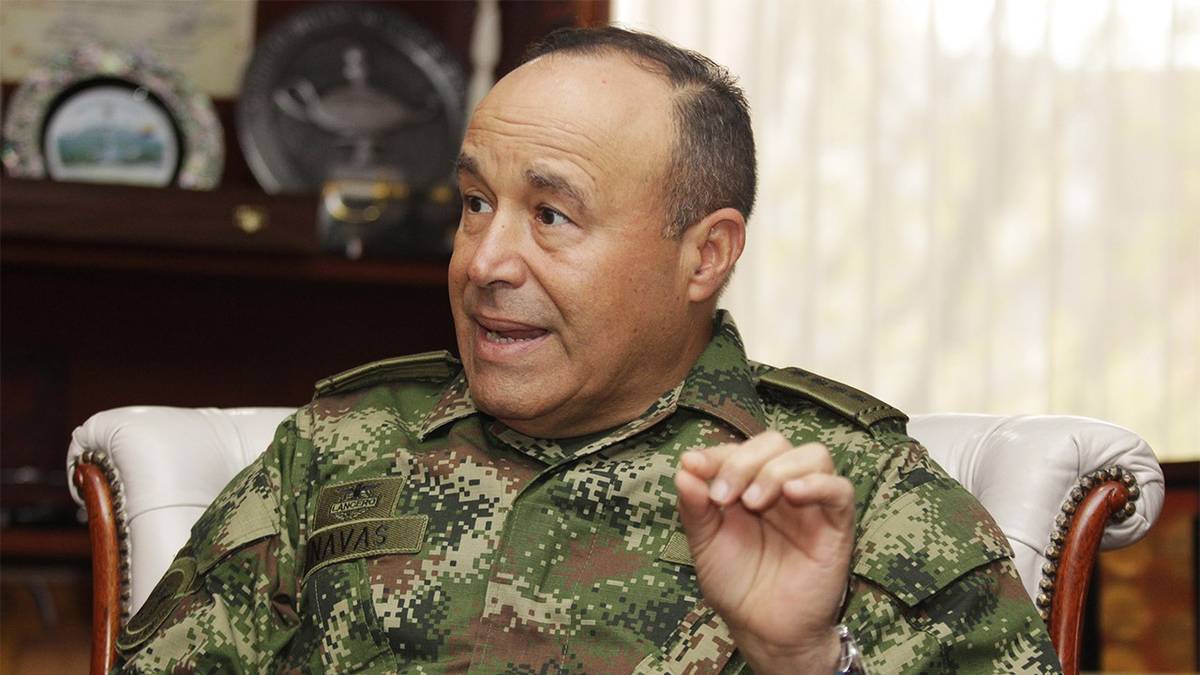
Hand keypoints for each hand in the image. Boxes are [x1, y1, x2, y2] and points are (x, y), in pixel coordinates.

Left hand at [674, 431, 853, 673]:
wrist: (763, 629)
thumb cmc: (736, 585)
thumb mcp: (705, 543)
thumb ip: (695, 507)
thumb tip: (683, 468)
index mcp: (750, 485)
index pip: (739, 449)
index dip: (716, 454)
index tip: (692, 466)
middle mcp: (782, 487)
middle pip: (775, 443)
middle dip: (744, 461)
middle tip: (723, 496)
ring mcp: (812, 504)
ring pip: (812, 456)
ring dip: (777, 470)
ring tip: (753, 502)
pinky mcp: (837, 525)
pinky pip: (840, 490)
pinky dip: (817, 484)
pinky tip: (791, 495)